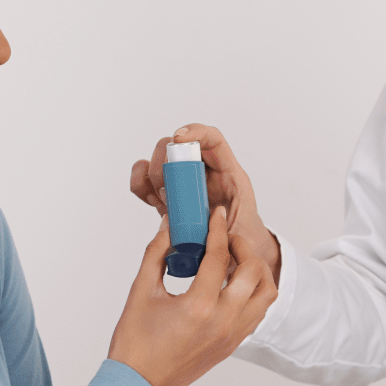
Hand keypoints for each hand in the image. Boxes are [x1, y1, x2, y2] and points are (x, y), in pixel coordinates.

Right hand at [108, 207, 277, 385]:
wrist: (139, 383)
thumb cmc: (135, 344)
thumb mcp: (141, 291)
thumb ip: (157, 253)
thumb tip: (169, 227)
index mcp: (199, 307)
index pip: (219, 257)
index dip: (218, 229)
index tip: (217, 215)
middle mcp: (223, 321)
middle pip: (254, 271)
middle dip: (242, 247)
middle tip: (225, 238)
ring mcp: (232, 335)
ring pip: (266, 294)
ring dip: (256, 271)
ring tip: (235, 260)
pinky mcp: (233, 345)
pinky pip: (258, 312)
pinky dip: (253, 292)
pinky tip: (232, 284)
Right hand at [130, 124, 280, 283]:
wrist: (236, 252)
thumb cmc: (244, 241)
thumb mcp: (245, 240)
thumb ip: (233, 238)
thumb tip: (217, 232)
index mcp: (228, 175)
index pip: (213, 140)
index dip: (196, 132)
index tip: (178, 140)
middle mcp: (204, 172)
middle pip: (179, 146)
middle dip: (165, 161)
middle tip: (165, 189)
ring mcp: (184, 182)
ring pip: (158, 159)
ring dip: (151, 175)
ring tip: (162, 201)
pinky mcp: (168, 196)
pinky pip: (146, 180)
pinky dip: (141, 185)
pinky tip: (152, 202)